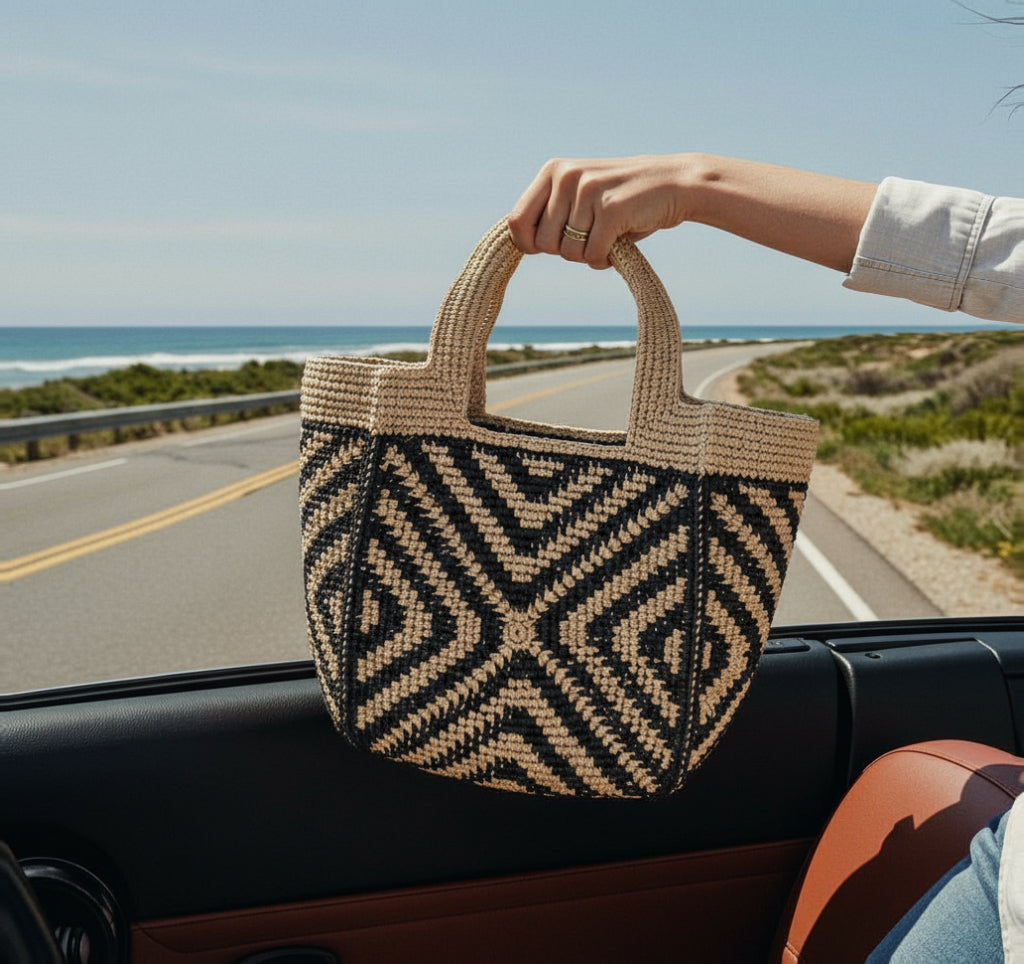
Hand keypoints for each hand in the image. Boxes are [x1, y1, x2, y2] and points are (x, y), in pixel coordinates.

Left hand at [507, 155, 693, 268]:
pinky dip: (605, 260)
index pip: (517, 220)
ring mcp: (589, 192)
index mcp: (553, 171)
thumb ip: (550, 213)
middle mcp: (567, 176)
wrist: (674, 184)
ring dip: (589, 255)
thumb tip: (516, 241)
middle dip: (565, 250)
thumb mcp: (579, 195)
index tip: (545, 249)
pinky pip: (593, 256)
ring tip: (608, 236)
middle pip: (543, 243)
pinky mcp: (611, 210)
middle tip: (590, 237)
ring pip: (569, 253)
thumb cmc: (621, 198)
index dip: (527, 244)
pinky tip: (619, 244)